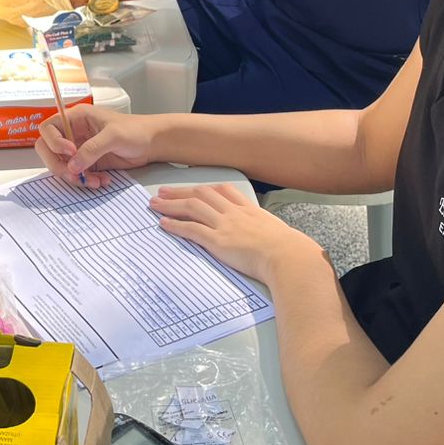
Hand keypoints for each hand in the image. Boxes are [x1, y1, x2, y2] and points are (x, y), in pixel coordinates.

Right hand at [36, 105, 156, 188]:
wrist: (152, 144)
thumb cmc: (136, 130)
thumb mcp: (114, 135)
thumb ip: (92, 149)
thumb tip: (72, 165)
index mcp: (76, 118)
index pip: (48, 128)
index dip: (53, 142)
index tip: (70, 152)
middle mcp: (73, 133)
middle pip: (48, 150)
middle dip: (59, 165)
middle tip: (75, 175)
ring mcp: (79, 149)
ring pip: (62, 166)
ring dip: (75, 177)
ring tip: (96, 181)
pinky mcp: (88, 163)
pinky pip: (77, 175)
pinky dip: (86, 181)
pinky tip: (102, 181)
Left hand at [149, 183, 317, 282]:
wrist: (288, 256)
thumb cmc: (288, 250)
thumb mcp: (278, 232)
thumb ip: (266, 231)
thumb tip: (268, 239)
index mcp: (249, 209)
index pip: (222, 191)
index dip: (204, 189)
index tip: (193, 188)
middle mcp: (234, 212)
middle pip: (202, 194)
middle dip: (180, 192)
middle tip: (163, 192)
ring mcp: (225, 224)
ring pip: (192, 207)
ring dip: (171, 204)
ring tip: (155, 204)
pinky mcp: (218, 241)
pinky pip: (191, 229)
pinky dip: (175, 225)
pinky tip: (164, 223)